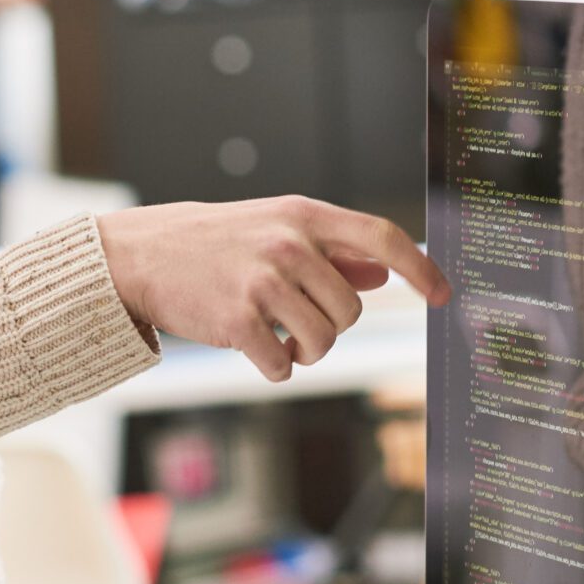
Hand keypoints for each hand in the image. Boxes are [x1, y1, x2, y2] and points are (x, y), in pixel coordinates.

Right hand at [95, 195, 449, 381]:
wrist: (141, 255)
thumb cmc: (214, 244)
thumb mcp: (274, 229)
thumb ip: (331, 251)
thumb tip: (383, 274)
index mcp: (303, 215)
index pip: (381, 237)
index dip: (420, 268)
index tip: (443, 295)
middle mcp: (288, 244)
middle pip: (351, 308)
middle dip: (331, 326)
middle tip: (297, 322)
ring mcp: (262, 281)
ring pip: (324, 340)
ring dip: (306, 352)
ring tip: (279, 338)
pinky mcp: (237, 319)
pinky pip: (283, 365)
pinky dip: (275, 368)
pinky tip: (256, 351)